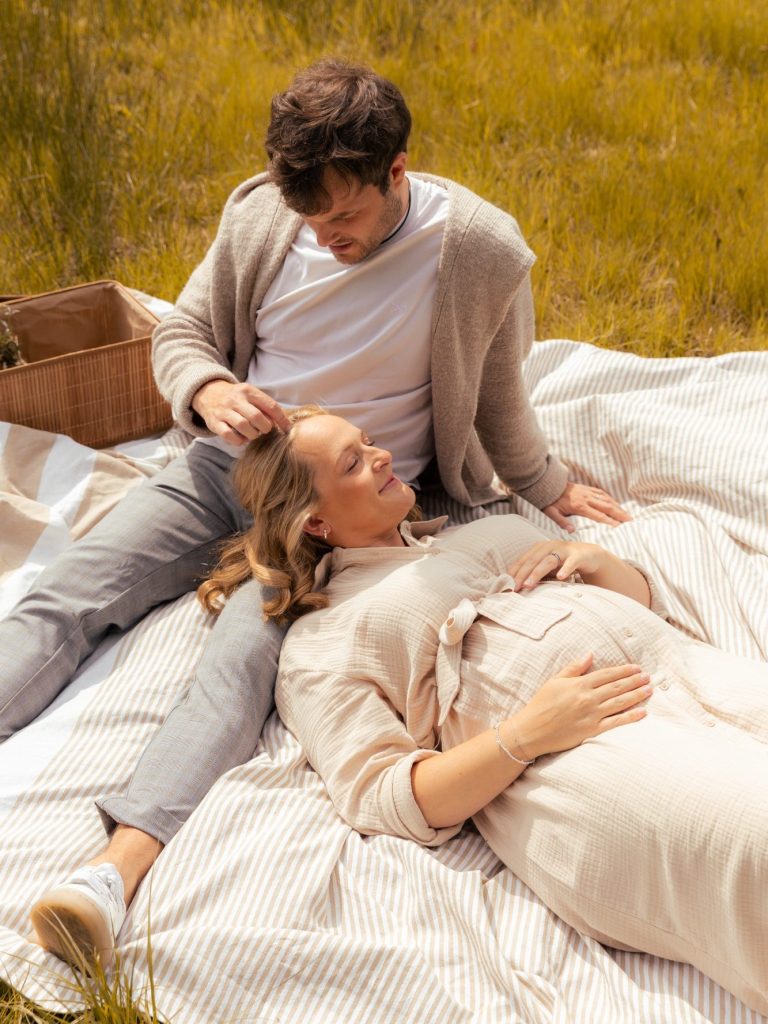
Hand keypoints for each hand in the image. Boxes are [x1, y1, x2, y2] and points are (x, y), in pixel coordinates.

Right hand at [192, 380, 290, 445]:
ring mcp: (224, 411)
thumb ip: (266, 406)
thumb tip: (285, 423)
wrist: (208, 392)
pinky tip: (241, 439)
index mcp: (248, 391)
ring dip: (252, 435)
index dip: (282, 420)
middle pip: (257, 417)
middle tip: (264, 430)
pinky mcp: (214, 422)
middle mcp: (236, 399)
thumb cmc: (236, 398)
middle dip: (265, 428)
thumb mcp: (250, 395)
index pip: (270, 406)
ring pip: (243, 426)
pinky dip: (238, 441)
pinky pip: (228, 435)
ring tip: (253, 435)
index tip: (288, 429)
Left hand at [508, 539, 606, 590]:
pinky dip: (565, 569)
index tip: (506, 584)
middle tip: (515, 587)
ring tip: (529, 584)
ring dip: (537, 573)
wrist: (589, 555)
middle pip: (533, 560)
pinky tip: (560, 577)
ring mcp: (564, 550)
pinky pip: (571, 562)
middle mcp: (550, 546)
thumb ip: (534, 573)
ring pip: (548, 561)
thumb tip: (516, 587)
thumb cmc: (563, 563)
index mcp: (539, 548)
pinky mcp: (578, 556)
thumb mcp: (547, 567)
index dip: (514, 571)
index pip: (523, 560)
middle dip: (522, 574)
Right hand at [512, 653, 649, 758]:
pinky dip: (631, 717)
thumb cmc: (540, 705)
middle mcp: (588, 698)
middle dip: (635, 681)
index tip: (636, 668)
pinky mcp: (592, 730)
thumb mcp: (555, 681)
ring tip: (649, 690)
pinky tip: (643, 712)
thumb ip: (574, 668)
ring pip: (620, 702)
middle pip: (617, 687)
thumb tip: (590, 654)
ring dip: (637, 695)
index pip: (607, 675)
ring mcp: (591, 715)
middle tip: (648, 677)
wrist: (531, 731)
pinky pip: (616, 722)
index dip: (624, 671)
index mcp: (579, 684)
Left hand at [543, 481, 630, 532]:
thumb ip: (562, 522)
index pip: (598, 515)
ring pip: (607, 499)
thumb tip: (571, 531)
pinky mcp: (588, 488)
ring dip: (618, 507)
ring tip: (627, 515)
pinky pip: (602, 493)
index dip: (609, 521)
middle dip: (620, 514)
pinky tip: (616, 504)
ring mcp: (588, 492)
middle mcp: (587, 498)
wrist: (548, 484)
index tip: (619, 527)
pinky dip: (611, 499)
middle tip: (630, 521)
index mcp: (579, 506)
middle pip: (607, 506)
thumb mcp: (552, 513)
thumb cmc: (550, 501)